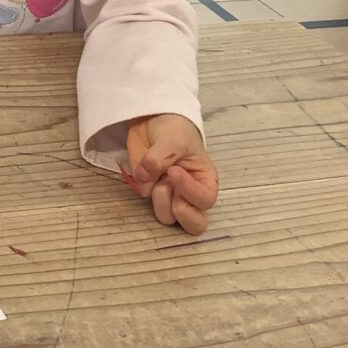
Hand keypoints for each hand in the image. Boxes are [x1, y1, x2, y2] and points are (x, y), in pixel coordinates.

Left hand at [125, 113, 218, 235]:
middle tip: (167, 187)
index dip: (190, 192)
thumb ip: (162, 156)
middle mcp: (190, 195)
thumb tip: (144, 176)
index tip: (174, 171)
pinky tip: (144, 169)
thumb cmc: (175, 131)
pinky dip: (141, 185)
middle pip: (194, 225)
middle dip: (181, 212)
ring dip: (158, 197)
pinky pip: (143, 198)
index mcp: (206, 181)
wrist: (152, 122)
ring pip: (166, 217)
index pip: (205, 200)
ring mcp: (168, 196)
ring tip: (156, 173)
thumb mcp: (174, 138)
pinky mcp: (148, 191)